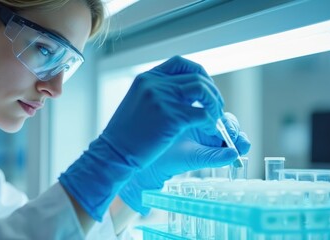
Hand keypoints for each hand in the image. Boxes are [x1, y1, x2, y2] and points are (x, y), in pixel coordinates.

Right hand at [59, 56, 225, 220]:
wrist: (113, 153)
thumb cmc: (125, 136)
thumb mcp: (137, 104)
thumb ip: (157, 94)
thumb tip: (182, 92)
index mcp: (146, 78)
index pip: (180, 63)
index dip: (198, 72)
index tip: (205, 87)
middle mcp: (154, 84)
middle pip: (196, 76)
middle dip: (212, 91)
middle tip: (216, 108)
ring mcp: (162, 98)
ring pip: (203, 92)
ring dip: (214, 104)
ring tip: (215, 119)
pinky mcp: (171, 117)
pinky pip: (203, 115)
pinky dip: (211, 122)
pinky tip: (209, 130)